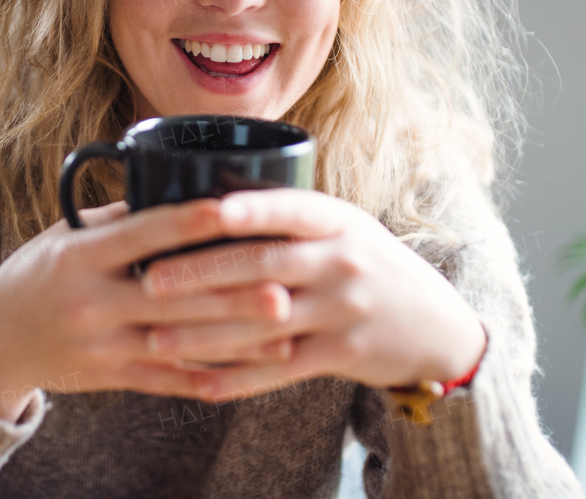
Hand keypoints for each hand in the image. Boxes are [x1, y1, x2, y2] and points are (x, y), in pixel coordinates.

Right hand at [0, 198, 293, 422]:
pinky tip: (248, 371)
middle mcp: (90, 301)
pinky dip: (208, 377)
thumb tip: (178, 190)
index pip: (140, 234)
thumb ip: (118, 221)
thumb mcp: (65, 238)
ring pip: (178, 342)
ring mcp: (100, 344)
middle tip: (285, 284)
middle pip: (171, 296)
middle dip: (232, 292)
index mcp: (79, 257)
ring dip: (236, 338)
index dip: (187, 222)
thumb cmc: (37, 275)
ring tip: (285, 328)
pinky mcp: (108, 377)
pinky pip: (166, 380)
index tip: (231, 209)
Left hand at [136, 188, 486, 401]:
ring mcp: (343, 310)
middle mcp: (342, 262)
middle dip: (201, 274)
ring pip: (262, 325)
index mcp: (337, 220)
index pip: (287, 209)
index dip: (246, 210)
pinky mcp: (341, 355)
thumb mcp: (343, 227)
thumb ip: (289, 218)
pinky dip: (237, 379)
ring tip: (155, 338)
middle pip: (263, 266)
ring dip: (204, 334)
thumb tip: (206, 204)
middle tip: (150, 281)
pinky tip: (198, 382)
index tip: (200, 212)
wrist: (435, 324)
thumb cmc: (367, 263)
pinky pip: (279, 369)